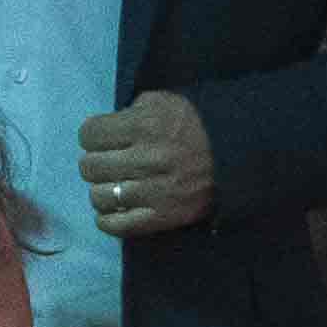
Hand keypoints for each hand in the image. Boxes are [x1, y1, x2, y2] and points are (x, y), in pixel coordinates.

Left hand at [75, 91, 215, 236]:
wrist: (236, 153)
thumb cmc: (194, 124)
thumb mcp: (163, 101)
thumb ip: (130, 110)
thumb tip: (104, 129)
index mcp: (144, 126)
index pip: (89, 134)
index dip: (93, 135)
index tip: (102, 138)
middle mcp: (147, 160)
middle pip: (90, 167)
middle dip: (96, 162)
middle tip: (111, 162)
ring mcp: (154, 191)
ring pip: (99, 196)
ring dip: (103, 189)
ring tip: (115, 184)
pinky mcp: (163, 216)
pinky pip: (117, 225)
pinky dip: (108, 219)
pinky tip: (115, 208)